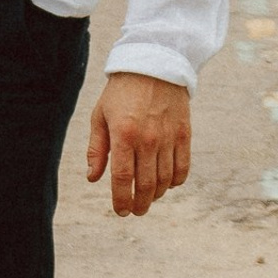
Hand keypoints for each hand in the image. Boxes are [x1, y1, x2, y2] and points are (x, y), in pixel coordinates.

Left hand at [85, 72, 191, 217]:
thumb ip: (96, 149)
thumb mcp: (100, 116)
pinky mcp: (184, 134)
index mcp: (123, 135)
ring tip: (148, 198)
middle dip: (140, 204)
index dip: (121, 199)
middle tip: (135, 211)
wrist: (153, 66)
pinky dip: (175, 181)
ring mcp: (169, 138)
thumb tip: (93, 178)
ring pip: (165, 180)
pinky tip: (166, 183)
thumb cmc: (121, 93)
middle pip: (146, 184)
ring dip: (156, 195)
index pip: (122, 178)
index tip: (121, 211)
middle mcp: (148, 139)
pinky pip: (182, 168)